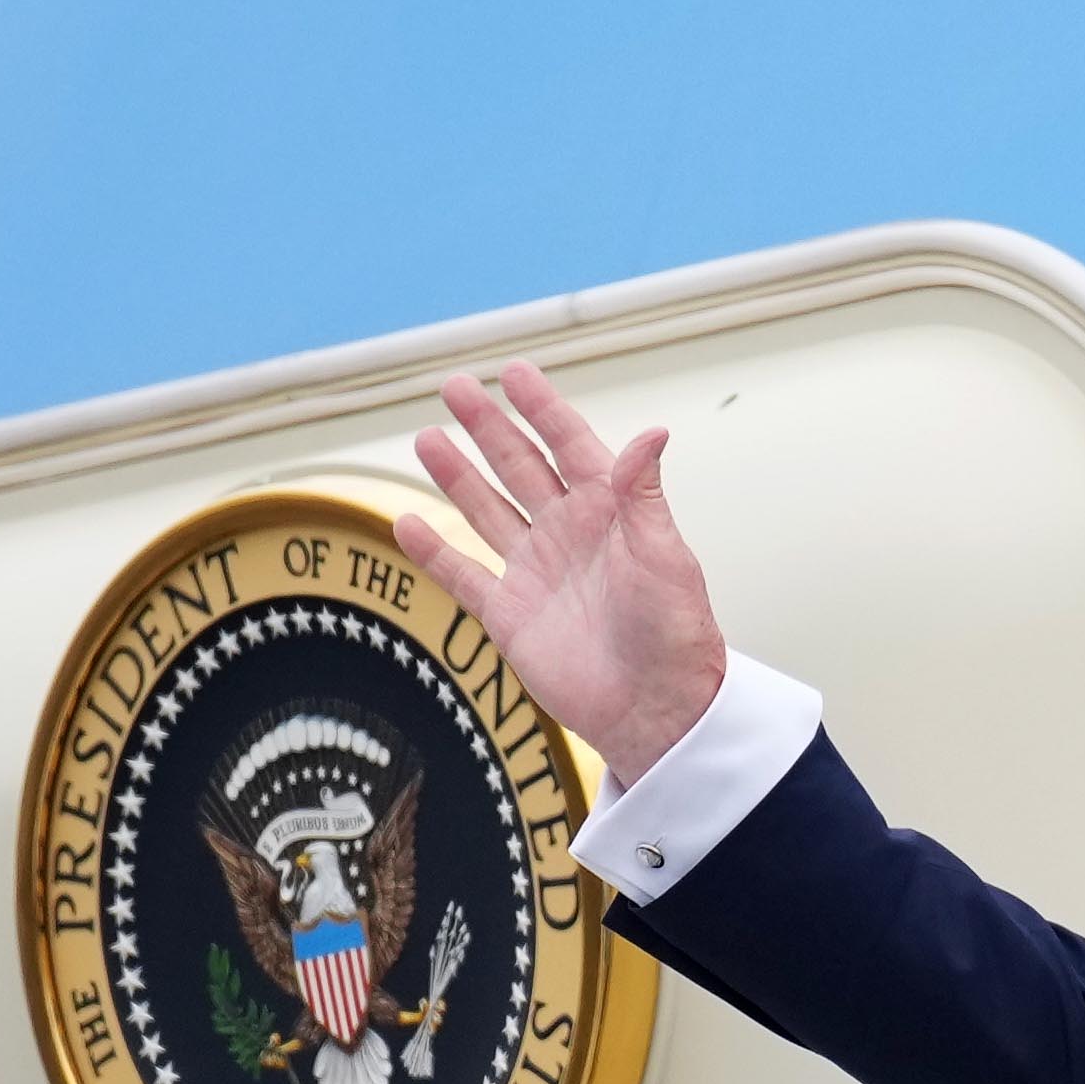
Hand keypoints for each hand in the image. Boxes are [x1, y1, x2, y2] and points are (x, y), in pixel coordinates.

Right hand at [393, 361, 729, 783]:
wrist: (656, 711)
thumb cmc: (675, 636)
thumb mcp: (665, 558)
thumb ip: (644, 496)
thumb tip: (652, 432)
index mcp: (611, 512)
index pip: (570, 445)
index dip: (543, 408)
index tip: (515, 372)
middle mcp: (570, 534)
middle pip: (521, 466)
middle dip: (489, 427)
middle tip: (455, 387)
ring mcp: (537, 572)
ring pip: (488, 509)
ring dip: (458, 475)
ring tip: (428, 437)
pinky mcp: (510, 614)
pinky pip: (464, 575)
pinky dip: (434, 551)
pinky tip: (409, 521)